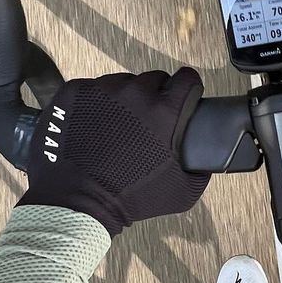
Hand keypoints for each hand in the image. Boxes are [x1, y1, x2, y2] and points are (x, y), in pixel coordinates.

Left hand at [17, 69, 209, 235]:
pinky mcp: (75, 92)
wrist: (80, 203)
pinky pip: (91, 90)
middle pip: (153, 80)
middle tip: (145, 123)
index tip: (182, 97)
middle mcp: (135, 93)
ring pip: (121, 83)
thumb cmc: (131, 198)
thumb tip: (206, 153)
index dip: (187, 89)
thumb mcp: (184, 191)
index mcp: (165, 110)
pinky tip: (93, 127)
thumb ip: (200, 166)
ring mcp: (101, 90)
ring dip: (123, 100)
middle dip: (154, 97)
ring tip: (115, 127)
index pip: (187, 79)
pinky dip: (94, 104)